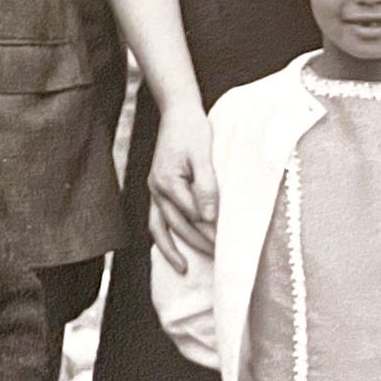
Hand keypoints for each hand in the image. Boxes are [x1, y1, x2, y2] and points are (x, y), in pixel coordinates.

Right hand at [148, 107, 217, 272]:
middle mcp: (157, 188)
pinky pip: (157, 219)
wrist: (177, 111)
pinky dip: (164, 235)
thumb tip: (210, 217)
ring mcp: (154, 189)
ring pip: (159, 227)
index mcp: (167, 181)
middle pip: (177, 225)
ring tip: (183, 269)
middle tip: (217, 260)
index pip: (191, 215)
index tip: (226, 245)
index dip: (209, 231)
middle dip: (197, 243)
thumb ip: (206, 186)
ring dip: (171, 249)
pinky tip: (174, 246)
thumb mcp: (204, 154)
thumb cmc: (192, 129)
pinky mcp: (158, 188)